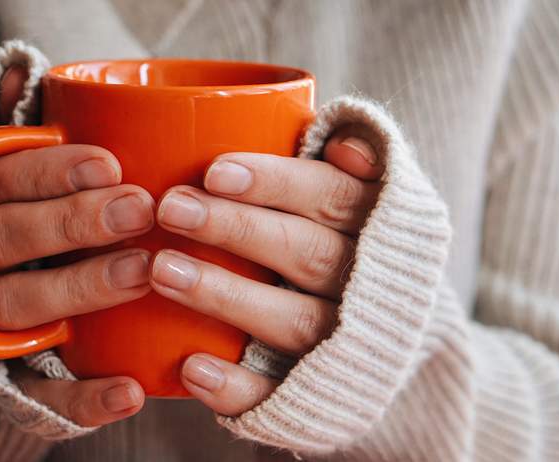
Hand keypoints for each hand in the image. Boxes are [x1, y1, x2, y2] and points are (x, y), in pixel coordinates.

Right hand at [0, 66, 149, 425]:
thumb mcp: (15, 179)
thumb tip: (24, 72)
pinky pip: (35, 396)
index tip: (110, 162)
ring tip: (144, 274)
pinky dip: (82, 398)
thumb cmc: (20, 231)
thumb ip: (20, 134)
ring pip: (14, 305)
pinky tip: (131, 392)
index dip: (50, 172)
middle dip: (72, 223)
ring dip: (79, 289)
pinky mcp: (5, 380)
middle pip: (3, 239)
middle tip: (140, 209)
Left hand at [149, 126, 383, 415]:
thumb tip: (340, 142)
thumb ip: (349, 168)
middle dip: (238, 230)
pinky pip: (281, 395)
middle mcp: (370, 286)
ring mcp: (346, 345)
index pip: (333, 196)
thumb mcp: (365, 200)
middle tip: (171, 208)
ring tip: (163, 272)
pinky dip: (238, 385)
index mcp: (383, 228)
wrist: (395, 342)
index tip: (213, 171)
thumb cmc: (352, 249)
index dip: (277, 183)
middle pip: (309, 253)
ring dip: (227, 296)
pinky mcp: (320, 395)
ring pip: (294, 321)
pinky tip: (191, 368)